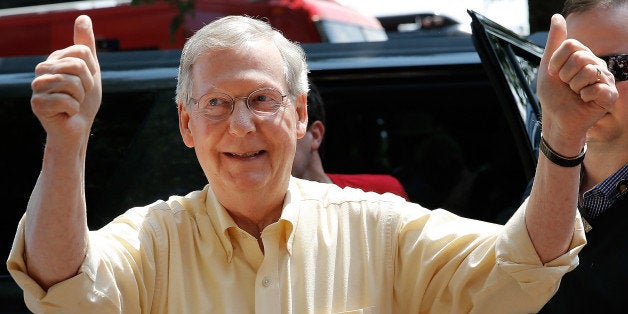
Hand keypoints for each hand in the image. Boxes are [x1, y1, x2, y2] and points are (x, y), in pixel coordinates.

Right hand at [30, 15, 100, 147]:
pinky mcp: (37, 104)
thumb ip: (85, 45)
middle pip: (77, 65)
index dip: (92, 71)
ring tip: (73, 104)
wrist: (78, 129)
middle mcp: (42, 70)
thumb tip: (83, 17)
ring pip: (71, 82)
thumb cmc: (84, 101)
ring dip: (80, 98)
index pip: (82, 53)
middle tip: (80, 96)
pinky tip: (66, 113)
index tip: (86, 83)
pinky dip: (73, 110)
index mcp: (55, 60)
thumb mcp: (90, 70)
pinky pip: (66, 101)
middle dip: (87, 85)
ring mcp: (37, 87)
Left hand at [536, 14, 617, 152]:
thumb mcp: (548, 66)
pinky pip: (597, 88)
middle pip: (579, 57)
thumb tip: (557, 16)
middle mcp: (598, 64)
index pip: (571, 45)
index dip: (557, 62)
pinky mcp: (610, 95)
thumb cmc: (553, 94)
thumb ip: (554, 42)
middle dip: (565, 75)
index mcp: (584, 56)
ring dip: (574, 86)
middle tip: (567, 86)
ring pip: (587, 71)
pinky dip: (584, 96)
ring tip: (576, 93)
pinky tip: (584, 100)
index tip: (556, 73)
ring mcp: (606, 79)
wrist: (556, 118)